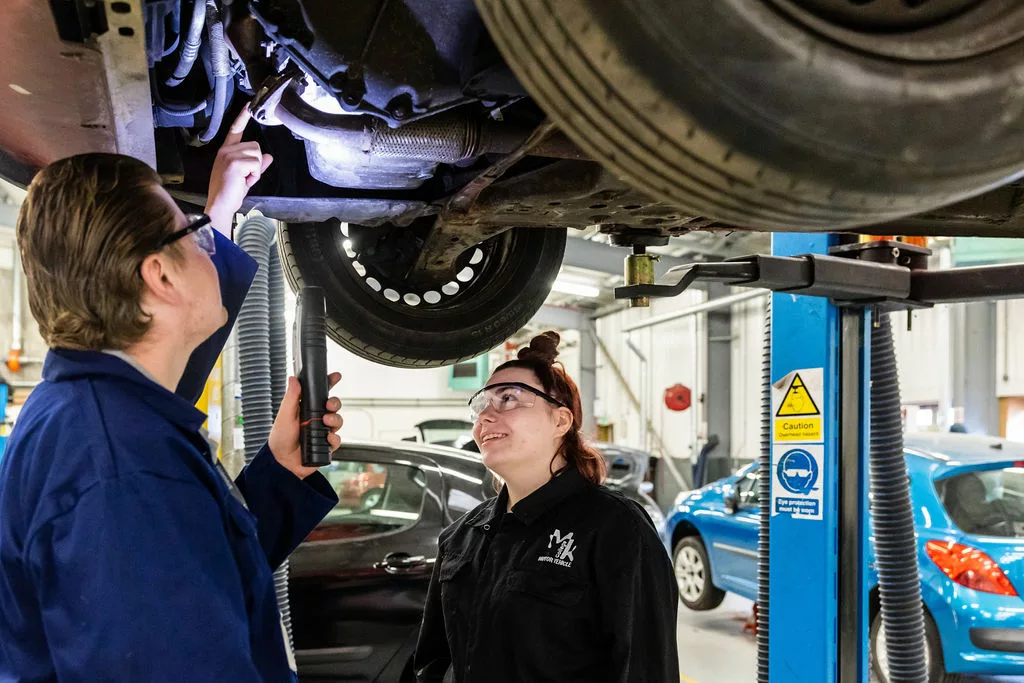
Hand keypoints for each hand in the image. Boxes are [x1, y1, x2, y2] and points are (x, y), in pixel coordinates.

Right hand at [205, 105, 273, 234]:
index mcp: (226, 151)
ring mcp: (229, 155)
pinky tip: (243, 181)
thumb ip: (257, 165)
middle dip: (256, 163)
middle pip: (255, 146)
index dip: (242, 117)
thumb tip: (269, 157)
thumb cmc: (230, 192)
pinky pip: (256, 164)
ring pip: (257, 154)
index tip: (249, 105)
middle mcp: (226, 150)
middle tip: (245, 177)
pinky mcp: (234, 162)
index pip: (235, 130)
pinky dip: (254, 175)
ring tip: (243, 179)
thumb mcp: (246, 176)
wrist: (220, 204)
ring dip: (255, 170)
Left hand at [268, 372, 342, 478]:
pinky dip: (334, 438)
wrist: (282, 464)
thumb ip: (291, 398)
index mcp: (305, 409)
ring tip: (325, 423)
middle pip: (333, 406)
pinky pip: (337, 439)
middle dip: (335, 403)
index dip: (329, 384)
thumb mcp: (284, 416)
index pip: (319, 393)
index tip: (335, 376)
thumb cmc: (280, 440)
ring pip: (338, 421)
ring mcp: (322, 431)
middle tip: (329, 405)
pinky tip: (326, 439)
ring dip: (335, 420)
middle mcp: (315, 419)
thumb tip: (293, 379)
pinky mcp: (327, 445)